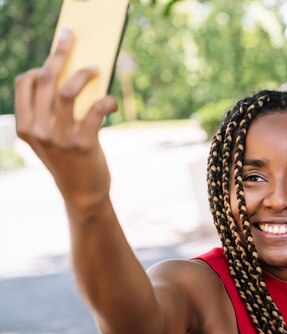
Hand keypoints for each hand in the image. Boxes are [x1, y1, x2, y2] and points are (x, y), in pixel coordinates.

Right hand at [14, 29, 118, 214]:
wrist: (83, 194)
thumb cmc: (70, 160)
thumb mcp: (51, 138)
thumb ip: (51, 113)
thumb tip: (71, 75)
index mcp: (26, 126)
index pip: (25, 83)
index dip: (40, 64)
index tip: (56, 53)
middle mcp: (38, 130)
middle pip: (45, 79)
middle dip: (59, 53)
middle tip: (71, 37)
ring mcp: (59, 138)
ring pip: (66, 90)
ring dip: (83, 73)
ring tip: (96, 68)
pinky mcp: (83, 144)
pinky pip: (95, 110)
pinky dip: (106, 101)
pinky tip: (110, 102)